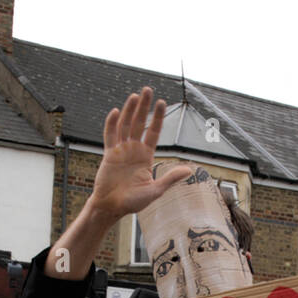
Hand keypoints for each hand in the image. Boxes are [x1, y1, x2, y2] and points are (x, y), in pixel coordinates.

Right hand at [89, 87, 191, 220]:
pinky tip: (115, 112)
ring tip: (134, 96)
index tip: (162, 103)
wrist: (112, 208)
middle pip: (139, 123)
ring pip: (125, 125)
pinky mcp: (108, 154)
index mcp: (146, 156)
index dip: (157, 117)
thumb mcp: (155, 190)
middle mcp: (133, 150)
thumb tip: (189, 170)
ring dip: (129, 110)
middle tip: (148, 90)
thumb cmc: (133, 202)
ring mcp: (120, 151)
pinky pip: (110, 136)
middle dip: (144, 107)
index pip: (153, 132)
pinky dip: (111, 124)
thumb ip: (170, 178)